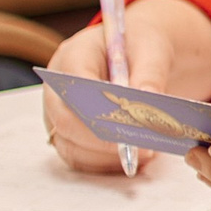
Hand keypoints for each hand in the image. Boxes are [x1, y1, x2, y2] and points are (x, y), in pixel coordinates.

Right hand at [45, 0, 210, 174]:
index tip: (130, 125)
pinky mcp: (70, 134)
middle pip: (65, 122)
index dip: (98, 110)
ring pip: (70, 146)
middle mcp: (57, 88)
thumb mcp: (153, 48)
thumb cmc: (143, 46)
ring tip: (147, 153)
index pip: (73, 87)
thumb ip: (150, 72)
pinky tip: (138, 158)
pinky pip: (81, 158)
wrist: (142, 54)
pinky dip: (107, 164)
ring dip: (106, 157)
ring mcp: (60, 114)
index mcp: (72, 56)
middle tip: (144, 149)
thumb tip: (147, 99)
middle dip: (103, 140)